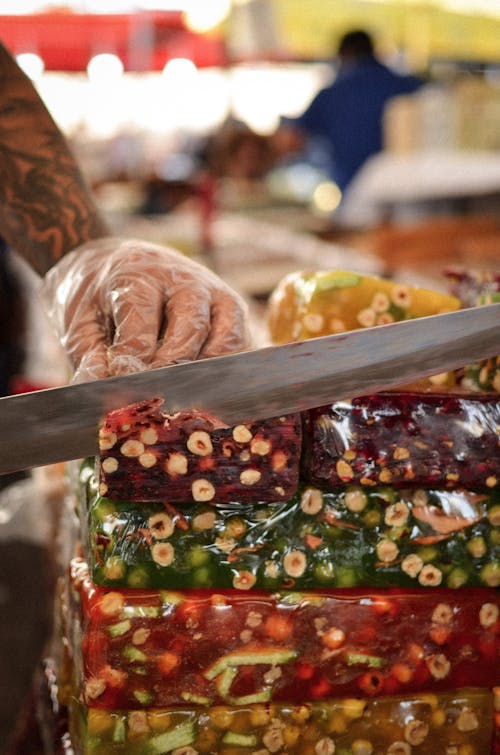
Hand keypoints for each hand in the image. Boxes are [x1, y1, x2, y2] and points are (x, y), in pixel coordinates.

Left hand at [41, 238, 249, 381]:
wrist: (115, 265)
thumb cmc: (96, 298)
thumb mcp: (79, 323)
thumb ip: (90, 359)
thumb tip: (101, 395)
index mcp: (138, 272)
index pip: (142, 319)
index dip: (134, 359)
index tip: (123, 390)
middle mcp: (184, 278)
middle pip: (192, 325)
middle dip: (173, 367)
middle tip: (155, 400)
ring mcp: (214, 293)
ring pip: (226, 337)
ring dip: (206, 373)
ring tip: (184, 401)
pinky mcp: (231, 311)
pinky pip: (241, 345)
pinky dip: (227, 372)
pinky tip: (205, 393)